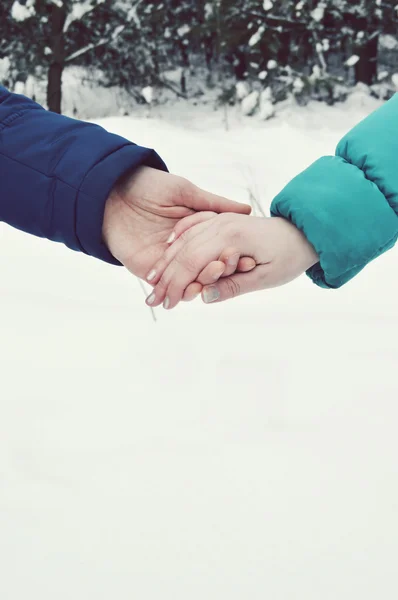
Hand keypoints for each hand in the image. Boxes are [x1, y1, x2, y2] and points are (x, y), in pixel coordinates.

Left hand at [102, 166, 251, 289]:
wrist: (110, 192)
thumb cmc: (148, 186)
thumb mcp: (186, 192)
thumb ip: (214, 204)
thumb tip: (246, 210)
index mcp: (194, 231)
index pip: (218, 249)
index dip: (233, 255)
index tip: (249, 258)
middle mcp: (182, 249)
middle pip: (207, 269)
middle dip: (221, 271)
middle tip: (233, 267)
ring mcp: (167, 262)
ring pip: (191, 281)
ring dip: (205, 282)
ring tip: (215, 275)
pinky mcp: (149, 271)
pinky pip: (169, 287)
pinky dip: (183, 291)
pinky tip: (195, 288)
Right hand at [145, 213, 318, 308]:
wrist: (304, 232)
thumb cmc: (288, 257)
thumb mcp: (266, 277)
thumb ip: (234, 286)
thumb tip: (204, 297)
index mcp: (232, 238)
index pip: (193, 262)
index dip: (177, 285)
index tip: (166, 304)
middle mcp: (222, 224)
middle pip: (184, 251)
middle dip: (165, 276)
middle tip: (150, 299)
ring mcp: (221, 220)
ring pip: (185, 239)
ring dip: (166, 259)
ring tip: (151, 279)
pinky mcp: (222, 220)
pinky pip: (193, 225)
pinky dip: (178, 237)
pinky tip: (167, 247)